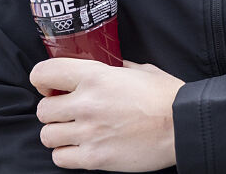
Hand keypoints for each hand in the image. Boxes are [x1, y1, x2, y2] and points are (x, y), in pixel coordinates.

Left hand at [31, 58, 183, 171]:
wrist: (183, 126)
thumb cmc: (166, 97)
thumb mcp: (141, 70)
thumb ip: (116, 68)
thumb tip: (104, 66)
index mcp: (96, 76)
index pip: (44, 72)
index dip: (42, 79)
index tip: (51, 86)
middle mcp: (87, 104)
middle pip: (42, 109)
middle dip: (54, 110)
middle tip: (69, 111)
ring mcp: (88, 133)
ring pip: (47, 135)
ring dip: (59, 133)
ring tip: (76, 131)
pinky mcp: (94, 158)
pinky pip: (59, 158)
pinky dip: (67, 154)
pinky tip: (83, 147)